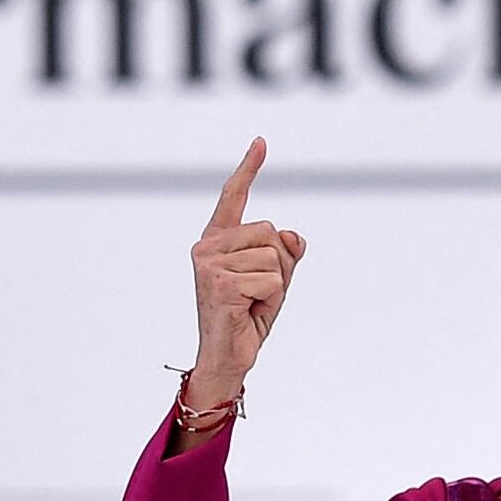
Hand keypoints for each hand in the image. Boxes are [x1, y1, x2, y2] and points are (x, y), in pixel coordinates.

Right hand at [186, 138, 305, 403]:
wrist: (226, 358)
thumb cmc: (247, 316)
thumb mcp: (275, 279)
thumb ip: (286, 253)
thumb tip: (292, 236)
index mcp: (217, 240)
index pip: (233, 197)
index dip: (248, 169)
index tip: (261, 142)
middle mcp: (207, 246)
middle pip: (271, 234)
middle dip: (278, 266)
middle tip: (257, 294)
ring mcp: (209, 264)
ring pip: (274, 259)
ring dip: (275, 287)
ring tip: (252, 305)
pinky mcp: (219, 283)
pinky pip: (272, 281)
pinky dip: (271, 302)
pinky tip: (248, 313)